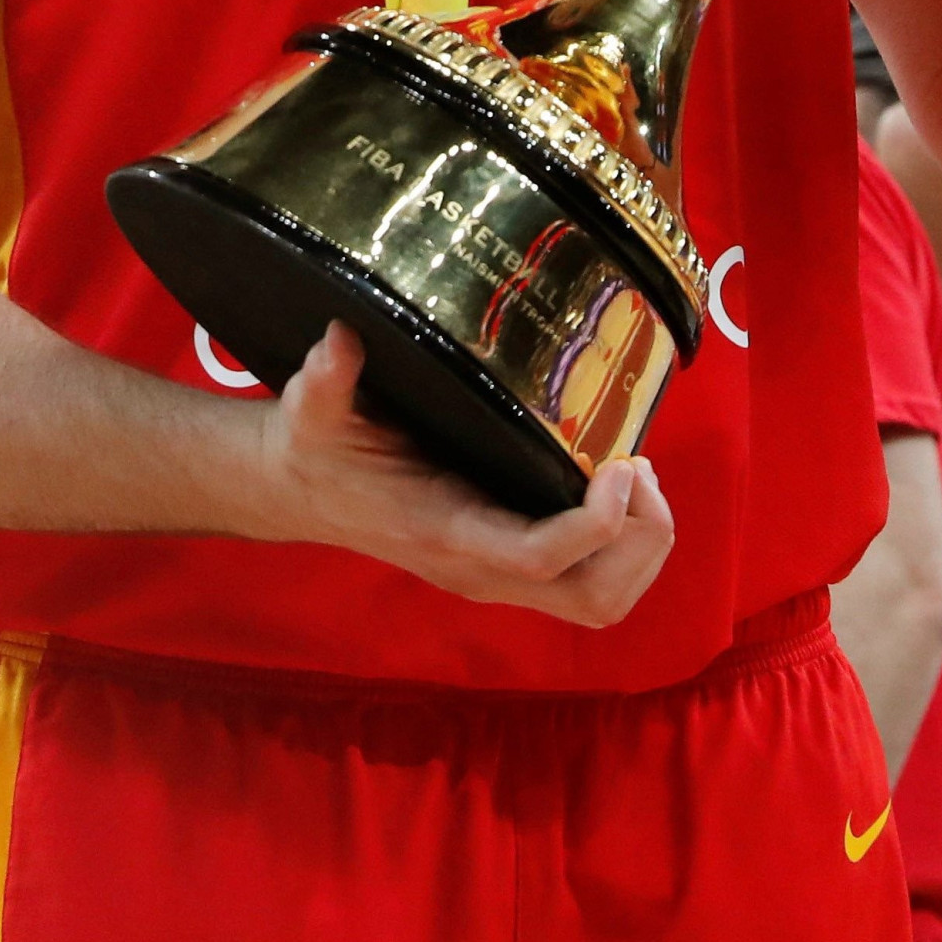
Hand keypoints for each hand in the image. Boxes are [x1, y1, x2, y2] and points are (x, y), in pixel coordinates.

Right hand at [236, 324, 673, 628]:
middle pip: (593, 595)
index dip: (597, 522)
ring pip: (603, 601)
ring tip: (635, 476)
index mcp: (447, 532)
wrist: (300, 491)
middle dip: (639, 537)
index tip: (619, 463)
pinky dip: (626, 549)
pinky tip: (615, 487)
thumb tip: (340, 340)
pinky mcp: (510, 568)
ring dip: (642, 547)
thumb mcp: (312, 409)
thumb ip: (325, 380)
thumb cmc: (317, 448)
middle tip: (635, 466)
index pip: (539, 557)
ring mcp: (499, 576)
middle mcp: (481, 569)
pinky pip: (592, 587)